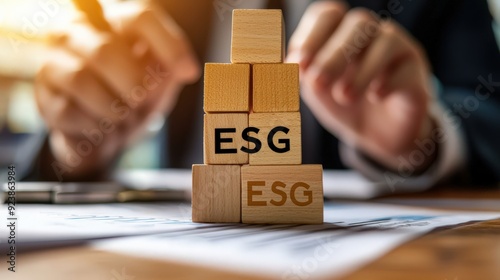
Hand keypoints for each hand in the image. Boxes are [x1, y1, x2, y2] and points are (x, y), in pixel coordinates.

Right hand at [35, 1, 198, 179]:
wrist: (104, 130)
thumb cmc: (133, 94)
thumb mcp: (160, 80)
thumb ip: (171, 69)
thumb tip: (185, 68)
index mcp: (112, 18)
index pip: (141, 17)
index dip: (169, 46)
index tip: (188, 72)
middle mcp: (77, 30)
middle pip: (106, 50)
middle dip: (134, 84)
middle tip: (144, 100)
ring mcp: (54, 59)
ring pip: (81, 80)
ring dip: (113, 108)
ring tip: (125, 116)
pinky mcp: (44, 94)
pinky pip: (69, 111)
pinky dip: (97, 126)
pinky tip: (105, 126)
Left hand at [288, 1, 435, 171]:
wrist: (375, 135)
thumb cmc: (342, 104)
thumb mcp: (315, 90)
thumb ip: (303, 73)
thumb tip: (292, 61)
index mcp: (340, 32)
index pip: (328, 15)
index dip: (313, 36)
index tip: (299, 65)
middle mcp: (371, 34)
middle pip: (358, 22)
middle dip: (335, 54)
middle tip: (318, 82)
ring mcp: (398, 50)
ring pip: (386, 39)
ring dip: (361, 70)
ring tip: (344, 97)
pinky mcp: (416, 72)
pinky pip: (406, 67)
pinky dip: (387, 81)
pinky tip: (375, 97)